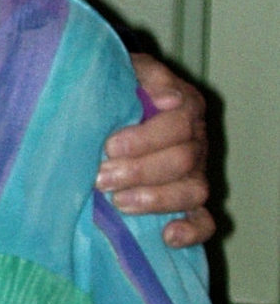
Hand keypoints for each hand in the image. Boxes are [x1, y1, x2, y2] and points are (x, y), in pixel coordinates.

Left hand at [99, 55, 212, 247]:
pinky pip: (203, 221)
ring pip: (192, 191)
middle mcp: (197, 140)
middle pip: (183, 161)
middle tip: (100, 178)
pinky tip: (167, 236)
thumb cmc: (119, 84)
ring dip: (155, 200)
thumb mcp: (128, 68)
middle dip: (139, 172)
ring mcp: (196, 172)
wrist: (113, 99)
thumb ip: (146, 75)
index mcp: (186, 106)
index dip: (144, 139)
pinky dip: (190, 231)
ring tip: (118, 202)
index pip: (178, 125)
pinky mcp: (190, 199)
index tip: (108, 146)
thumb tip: (167, 98)